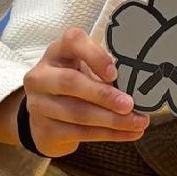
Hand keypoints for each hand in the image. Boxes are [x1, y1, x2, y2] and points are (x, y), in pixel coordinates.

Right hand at [22, 28, 148, 157]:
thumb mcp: (83, 69)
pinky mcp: (43, 130)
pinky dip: (108, 134)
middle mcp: (41, 75)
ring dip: (112, 120)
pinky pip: (79, 133)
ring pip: (77, 113)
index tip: (114, 72)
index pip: (72, 41)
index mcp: (57, 51)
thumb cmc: (73, 84)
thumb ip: (103, 71)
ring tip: (138, 123)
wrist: (43, 116)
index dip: (94, 55)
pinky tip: (128, 134)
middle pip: (70, 82)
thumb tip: (136, 85)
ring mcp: (38, 104)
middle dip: (104, 95)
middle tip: (130, 104)